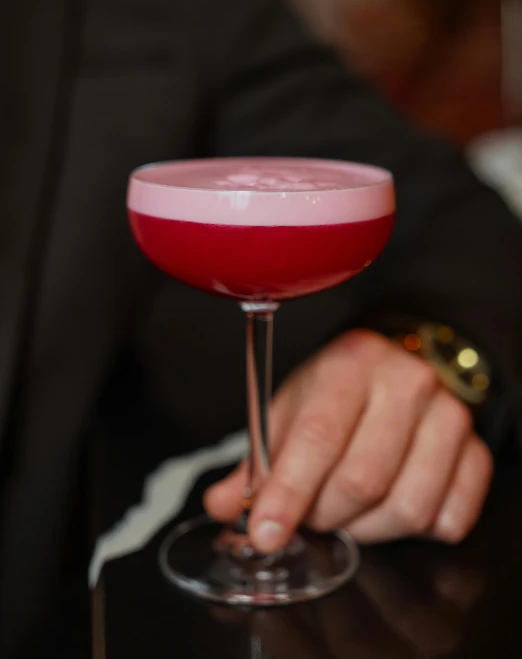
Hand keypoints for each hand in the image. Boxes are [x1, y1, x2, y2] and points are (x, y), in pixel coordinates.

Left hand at [205, 330, 492, 552]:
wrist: (397, 368)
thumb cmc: (338, 392)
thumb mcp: (290, 409)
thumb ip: (257, 461)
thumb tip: (223, 505)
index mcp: (350, 364)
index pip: (318, 436)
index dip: (289, 492)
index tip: (266, 532)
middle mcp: (405, 382)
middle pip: (362, 480)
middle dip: (325, 514)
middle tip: (311, 512)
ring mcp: (448, 415)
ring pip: (406, 507)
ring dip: (367, 528)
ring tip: (350, 509)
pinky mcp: (476, 451)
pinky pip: (448, 519)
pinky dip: (415, 530)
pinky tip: (392, 502)